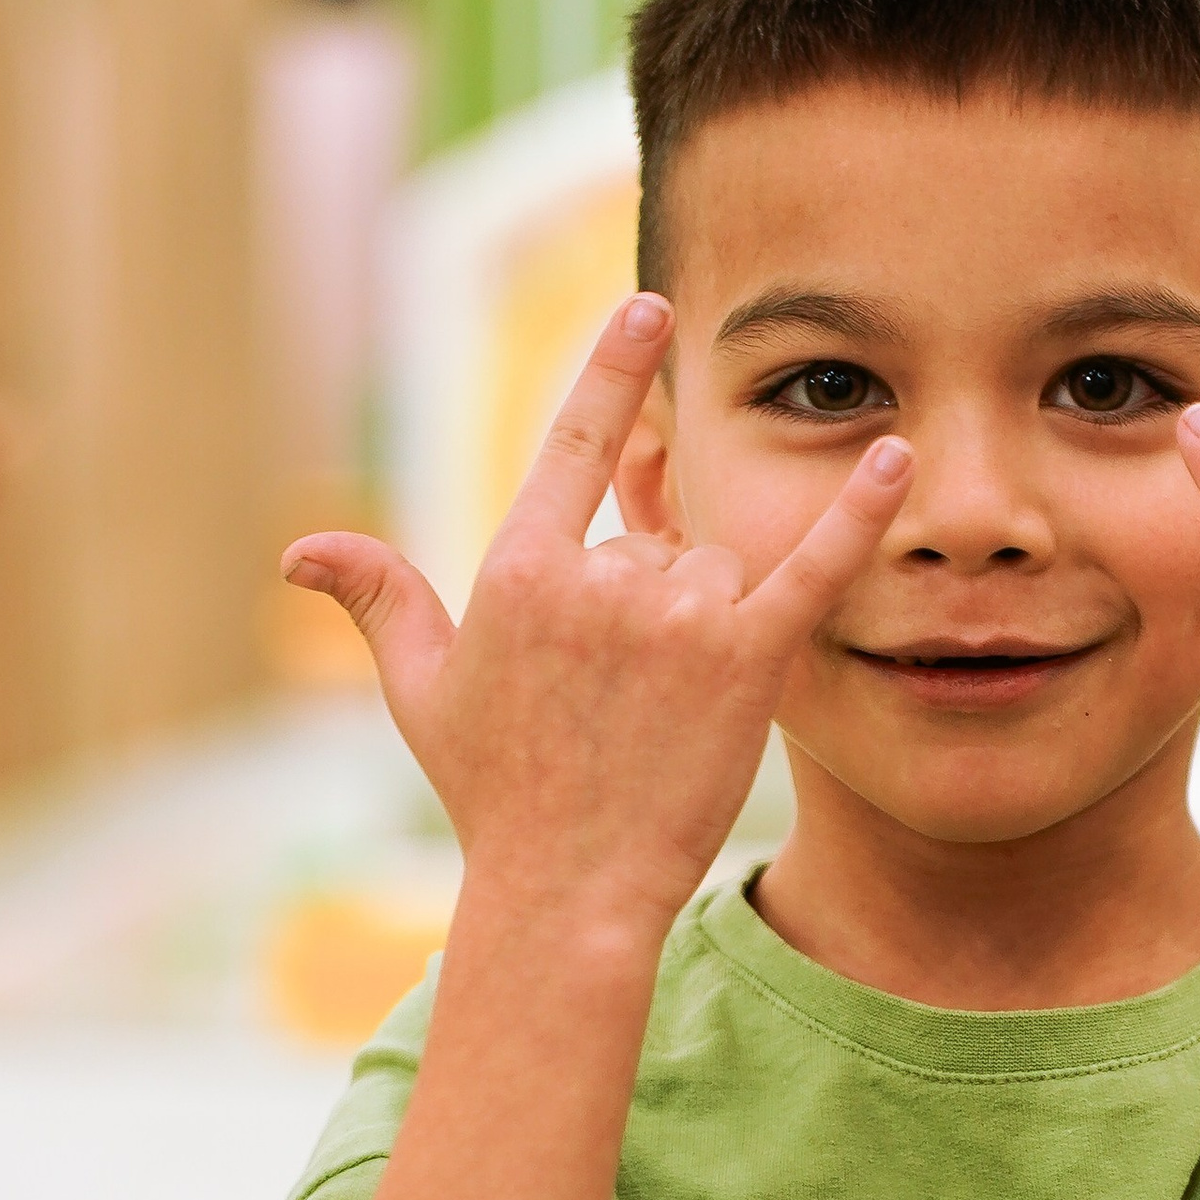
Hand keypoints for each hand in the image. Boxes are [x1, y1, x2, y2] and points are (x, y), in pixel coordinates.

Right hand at [284, 294, 914, 939]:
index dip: (615, 373)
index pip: (575, 445)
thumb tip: (300, 548)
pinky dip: (859, 513)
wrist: (566, 891)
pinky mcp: (746, 660)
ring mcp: (675, 617)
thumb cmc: (494, 795)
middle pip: (655, 542)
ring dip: (705, 625)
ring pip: (716, 572)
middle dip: (649, 609)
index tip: (649, 308)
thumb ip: (381, 599)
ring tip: (664, 713)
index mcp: (518, 570)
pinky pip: (812, 568)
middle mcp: (597, 579)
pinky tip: (900, 457)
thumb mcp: (423, 691)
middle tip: (619, 704)